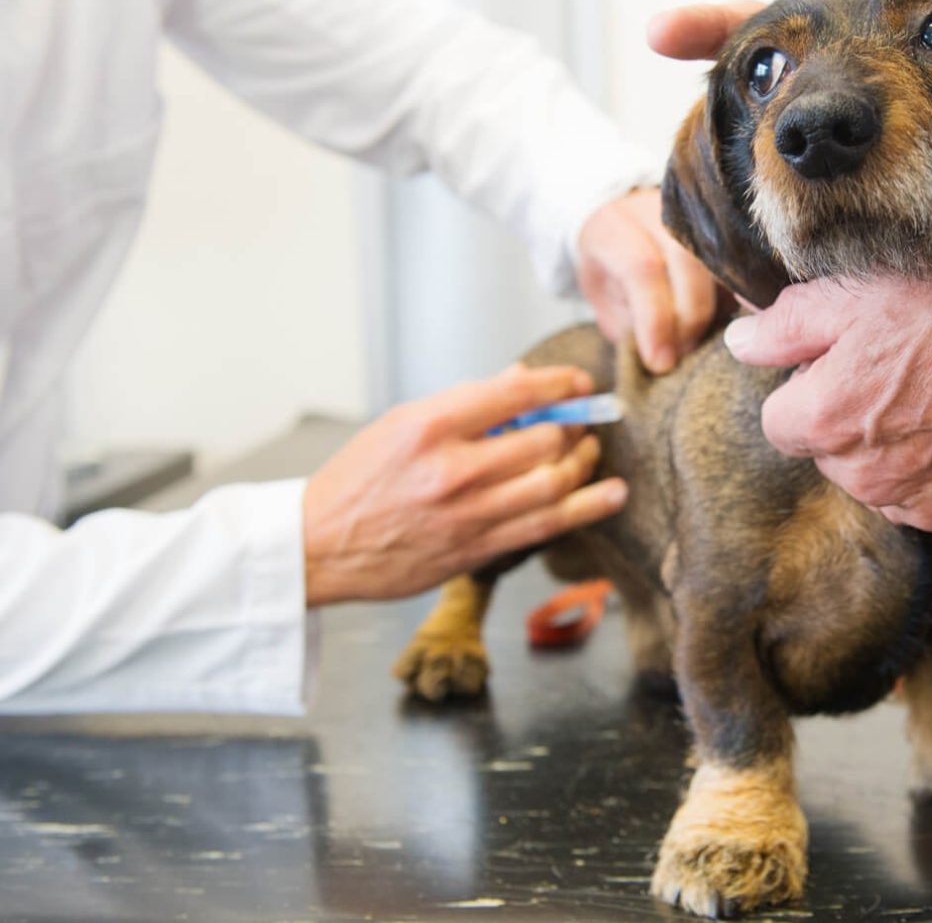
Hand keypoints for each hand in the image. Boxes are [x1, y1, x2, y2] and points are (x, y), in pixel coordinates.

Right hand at [302, 364, 627, 603]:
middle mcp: (452, 470)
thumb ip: (463, 404)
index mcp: (430, 426)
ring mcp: (468, 514)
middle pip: (544, 440)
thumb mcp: (400, 424)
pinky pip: (546, 526)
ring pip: (554, 483)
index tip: (577, 382)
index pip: (515, 393)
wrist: (319, 546)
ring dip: (585, 463)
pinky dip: (588, 507)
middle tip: (582, 421)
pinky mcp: (476, 551)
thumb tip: (520, 380)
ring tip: (592, 451)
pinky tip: (612, 494)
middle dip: (575, 426)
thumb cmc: (358, 480)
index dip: (559, 384)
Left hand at [576, 187, 717, 373]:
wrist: (622, 229)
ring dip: (716, 311)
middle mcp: (655, 212)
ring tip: (701, 343)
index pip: (641, 268)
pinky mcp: (721, 227)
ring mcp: (693, 214)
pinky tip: (723, 324)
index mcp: (613, 226)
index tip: (659, 362)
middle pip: (687, 263)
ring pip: (720, 261)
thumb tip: (665, 357)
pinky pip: (740, 264)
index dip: (654, 319)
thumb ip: (629, 324)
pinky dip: (735, 299)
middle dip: (689, 320)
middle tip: (682, 355)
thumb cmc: (609, 272)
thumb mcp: (603, 300)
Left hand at [723, 234, 931, 530]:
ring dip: (895, 444)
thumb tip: (738, 342)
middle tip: (902, 359)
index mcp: (825, 424)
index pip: (780, 418)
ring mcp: (923, 501)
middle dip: (849, 413)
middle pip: (829, 451)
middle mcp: (866, 478)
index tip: (848, 351)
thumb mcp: (854, 290)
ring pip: (880, 476)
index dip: (809, 379)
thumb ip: (783, 325)